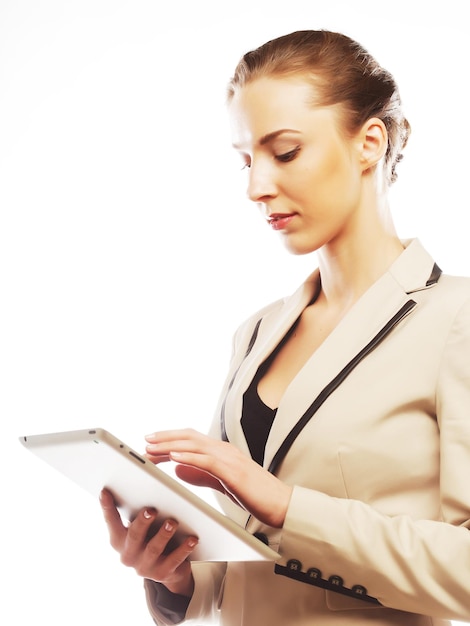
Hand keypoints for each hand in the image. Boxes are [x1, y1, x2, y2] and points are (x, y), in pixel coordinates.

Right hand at [99, 488, 196, 595]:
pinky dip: (184, 549)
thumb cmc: (152, 537)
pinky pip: (174, 560)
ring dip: (163, 534)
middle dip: (142, 522)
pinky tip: (192, 539)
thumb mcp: (143, 525)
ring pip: (154, 549)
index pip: (111, 522)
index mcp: (120, 540)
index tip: (105, 491)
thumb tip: (146, 488)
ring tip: (173, 522)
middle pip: (134, 536)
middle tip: (151, 510)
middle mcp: (129, 555)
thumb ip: (140, 511)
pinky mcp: (162, 574)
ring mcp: (145, 567)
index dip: (107, 508)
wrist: (167, 568)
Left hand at [145, 429, 292, 528]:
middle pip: (190, 437)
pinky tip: (174, 458)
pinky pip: (207, 461)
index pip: (191, 439)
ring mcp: (230, 459)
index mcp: (223, 452)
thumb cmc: (255, 495)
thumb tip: (178, 468)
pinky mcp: (234, 472)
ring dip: (171, 445)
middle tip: (145, 441)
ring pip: (195, 445)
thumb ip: (201, 474)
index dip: (170, 439)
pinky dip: (189, 457)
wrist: (282, 505)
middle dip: (165, 438)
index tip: (151, 443)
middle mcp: (225, 450)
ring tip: (152, 448)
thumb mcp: (223, 483)